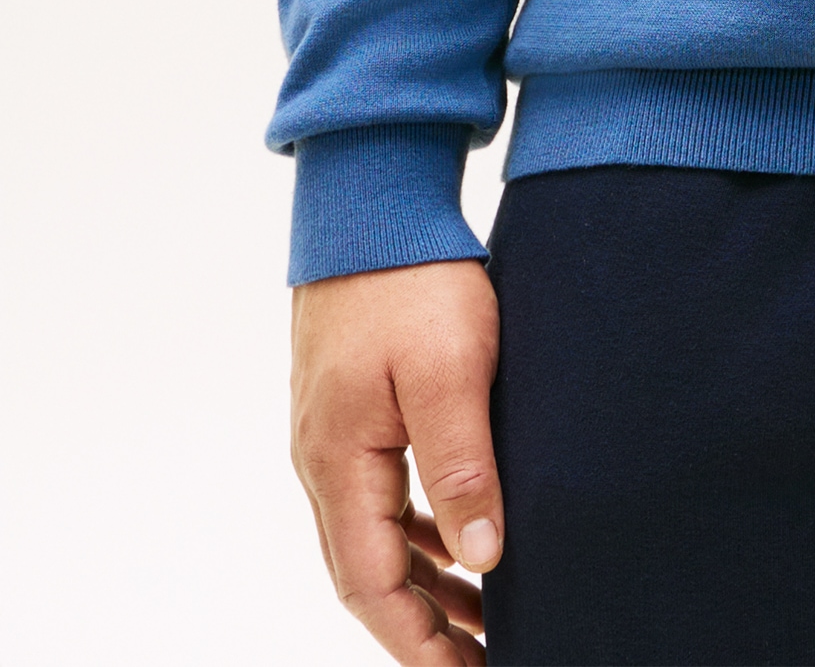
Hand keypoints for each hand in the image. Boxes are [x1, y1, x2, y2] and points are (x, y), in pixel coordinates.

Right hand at [291, 259, 503, 659]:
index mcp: (339, 461)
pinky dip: (420, 528)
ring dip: (427, 580)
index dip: (418, 645)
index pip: (372, 586)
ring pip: (377, 535)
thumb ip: (462, 466)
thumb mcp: (449, 371)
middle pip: (369, 572)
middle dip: (425, 627)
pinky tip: (460, 538)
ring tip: (487, 616)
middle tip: (486, 659)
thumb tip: (482, 560)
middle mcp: (324, 458)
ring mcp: (333, 431)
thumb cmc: (411, 278)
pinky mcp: (353, 403)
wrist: (371, 197)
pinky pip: (382, 492)